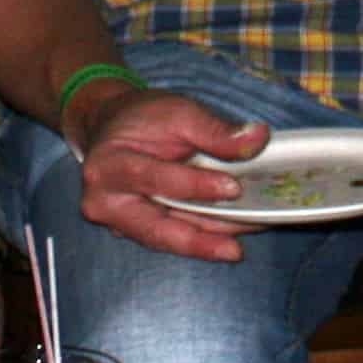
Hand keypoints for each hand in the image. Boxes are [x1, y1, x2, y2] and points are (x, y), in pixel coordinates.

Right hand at [66, 85, 273, 261]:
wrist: (113, 128)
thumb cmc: (143, 118)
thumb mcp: (178, 112)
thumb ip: (214, 130)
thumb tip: (257, 139)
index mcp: (108, 165)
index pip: (154, 179)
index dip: (195, 186)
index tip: (233, 188)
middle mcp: (105, 202)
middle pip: (156, 229)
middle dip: (199, 241)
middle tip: (235, 250)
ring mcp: (117, 222)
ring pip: (167, 238)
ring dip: (207, 242)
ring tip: (241, 246)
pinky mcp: (133, 230)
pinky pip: (170, 237)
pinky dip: (201, 237)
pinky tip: (231, 236)